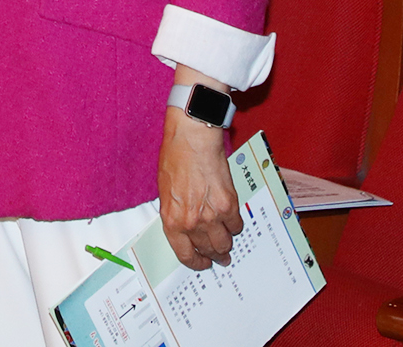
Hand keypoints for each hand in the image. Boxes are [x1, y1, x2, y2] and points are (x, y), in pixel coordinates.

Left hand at [158, 101, 241, 268]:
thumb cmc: (175, 158)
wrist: (192, 139)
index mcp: (172, 220)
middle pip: (208, 251)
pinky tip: (232, 219)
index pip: (185, 255)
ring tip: (227, 241)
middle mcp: (191, 222)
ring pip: (225, 243)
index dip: (195, 263)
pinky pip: (236, 225)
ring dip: (226, 244)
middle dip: (214, 256)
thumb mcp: (165, 191)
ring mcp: (212, 216)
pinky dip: (235, 224)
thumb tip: (184, 228)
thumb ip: (175, 213)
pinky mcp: (229, 205)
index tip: (202, 264)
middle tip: (220, 256)